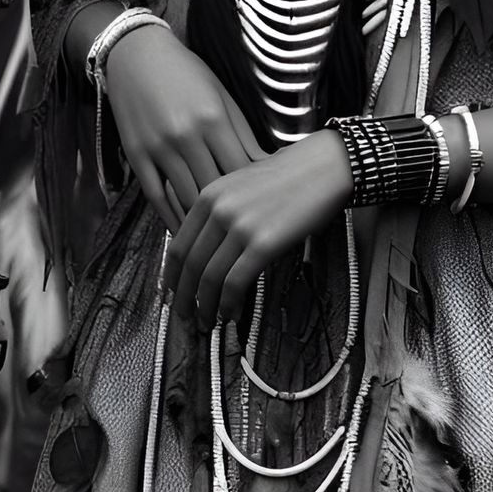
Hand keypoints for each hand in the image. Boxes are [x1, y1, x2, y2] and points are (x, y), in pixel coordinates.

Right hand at [104, 25, 263, 232]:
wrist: (135, 53)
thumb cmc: (185, 72)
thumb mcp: (220, 94)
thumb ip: (243, 133)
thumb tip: (269, 167)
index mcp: (212, 119)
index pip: (241, 171)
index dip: (255, 193)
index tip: (266, 208)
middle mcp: (185, 136)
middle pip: (216, 190)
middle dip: (233, 213)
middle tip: (247, 233)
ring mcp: (158, 147)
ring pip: (187, 199)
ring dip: (204, 222)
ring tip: (220, 240)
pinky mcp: (136, 155)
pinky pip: (156, 197)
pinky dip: (172, 219)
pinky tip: (185, 231)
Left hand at [162, 129, 353, 329]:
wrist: (320, 167)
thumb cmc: (286, 178)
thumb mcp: (239, 187)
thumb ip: (219, 213)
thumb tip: (207, 252)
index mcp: (208, 195)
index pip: (178, 244)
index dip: (172, 274)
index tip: (171, 292)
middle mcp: (217, 209)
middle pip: (189, 264)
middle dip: (183, 296)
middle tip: (183, 316)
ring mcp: (239, 226)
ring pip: (209, 277)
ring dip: (205, 306)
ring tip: (206, 323)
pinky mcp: (263, 243)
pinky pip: (235, 282)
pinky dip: (228, 304)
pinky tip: (230, 314)